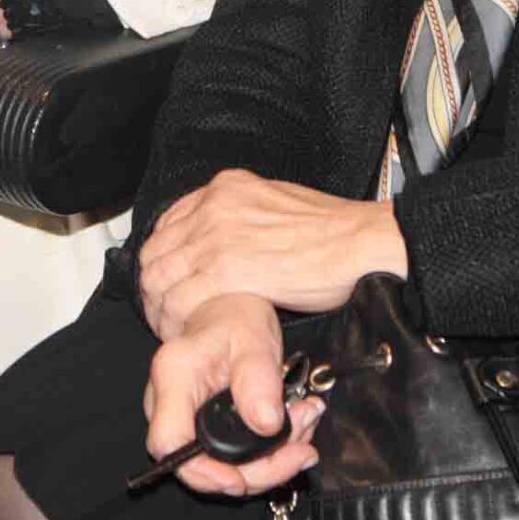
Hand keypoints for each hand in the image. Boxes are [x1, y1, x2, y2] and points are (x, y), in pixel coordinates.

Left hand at [139, 169, 407, 339]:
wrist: (362, 243)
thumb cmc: (334, 231)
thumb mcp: (277, 206)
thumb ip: (244, 219)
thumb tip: (230, 244)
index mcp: (226, 188)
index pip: (168, 223)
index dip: (164, 258)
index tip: (170, 281)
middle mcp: (215, 206)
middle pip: (155, 251)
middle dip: (155, 286)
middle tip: (166, 311)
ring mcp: (217, 236)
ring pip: (159, 277)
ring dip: (160, 307)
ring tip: (174, 327)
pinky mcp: (227, 269)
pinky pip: (179, 300)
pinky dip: (176, 321)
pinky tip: (188, 331)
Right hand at [144, 294, 323, 496]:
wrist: (228, 313)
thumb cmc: (234, 319)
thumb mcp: (253, 338)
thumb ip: (258, 379)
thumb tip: (267, 424)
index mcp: (173, 377)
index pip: (168, 444)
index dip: (202, 473)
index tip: (242, 478)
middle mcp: (167, 404)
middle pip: (199, 467)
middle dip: (258, 470)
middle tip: (301, 449)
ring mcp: (183, 421)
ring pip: (221, 468)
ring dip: (270, 461)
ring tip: (304, 424)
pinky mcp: (202, 432)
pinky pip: (231, 459)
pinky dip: (267, 454)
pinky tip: (294, 429)